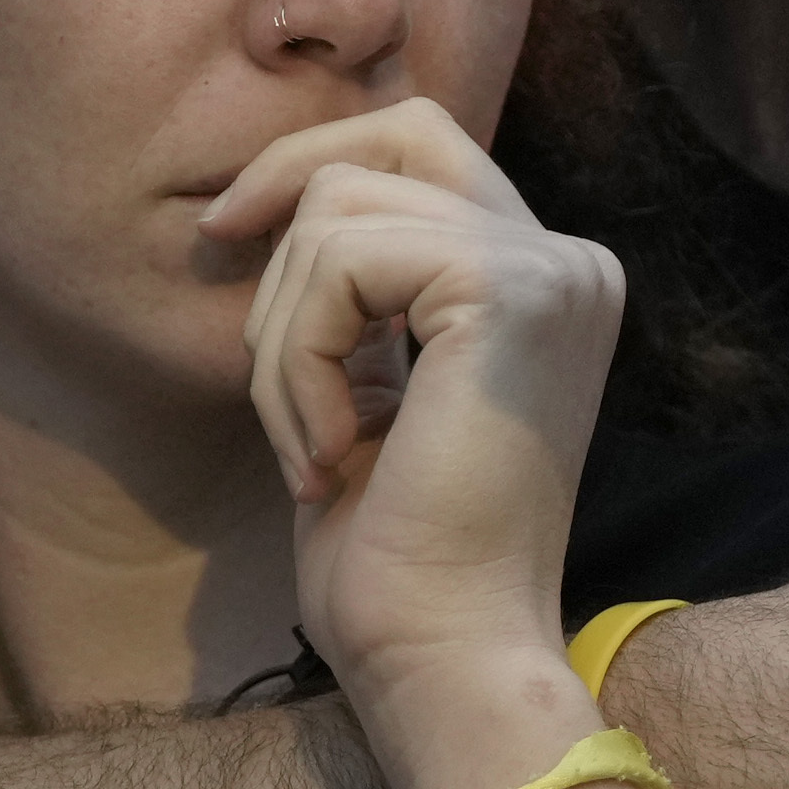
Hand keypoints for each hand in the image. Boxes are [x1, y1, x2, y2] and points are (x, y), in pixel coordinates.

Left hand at [205, 101, 621, 788]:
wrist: (445, 656)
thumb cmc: (398, 560)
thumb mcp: (369, 392)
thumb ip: (357, 295)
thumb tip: (277, 202)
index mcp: (548, 282)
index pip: (421, 147)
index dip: (312, 166)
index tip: (225, 231)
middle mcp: (571, 261)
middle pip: (398, 132)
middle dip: (286, 191)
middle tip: (217, 257)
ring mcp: (552, 270)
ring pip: (339, 211)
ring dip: (282, 336)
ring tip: (311, 447)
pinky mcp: (512, 290)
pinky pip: (340, 264)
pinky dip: (297, 360)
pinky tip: (330, 454)